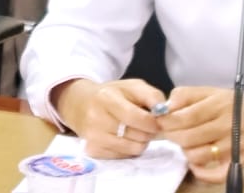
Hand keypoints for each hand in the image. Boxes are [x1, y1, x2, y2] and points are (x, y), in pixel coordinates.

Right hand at [51, 78, 165, 158]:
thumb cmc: (111, 94)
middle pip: (138, 135)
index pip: (137, 118)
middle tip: (147, 125)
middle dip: (149, 132)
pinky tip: (124, 138)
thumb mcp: (131, 86)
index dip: (153, 122)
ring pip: (133, 148)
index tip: (158, 120)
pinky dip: (129, 148)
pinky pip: (124, 156)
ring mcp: (93, 137)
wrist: (79, 104)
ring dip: (141, 141)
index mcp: (106, 98)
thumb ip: (151, 95)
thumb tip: (164, 111)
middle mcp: (96, 119)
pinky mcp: (93, 150)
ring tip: (136, 130)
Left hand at [158, 86, 243, 183]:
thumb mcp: (213, 92)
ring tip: (188, 144)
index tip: (161, 121)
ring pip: (196, 156)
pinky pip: (214, 175)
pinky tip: (197, 163)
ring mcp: (233, 146)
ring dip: (186, 151)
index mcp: (218, 105)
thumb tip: (166, 105)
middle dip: (172, 136)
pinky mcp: (239, 162)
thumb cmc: (238, 106)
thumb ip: (187, 94)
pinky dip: (201, 172)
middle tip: (172, 133)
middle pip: (187, 138)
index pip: (183, 117)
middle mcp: (226, 126)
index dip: (166, 121)